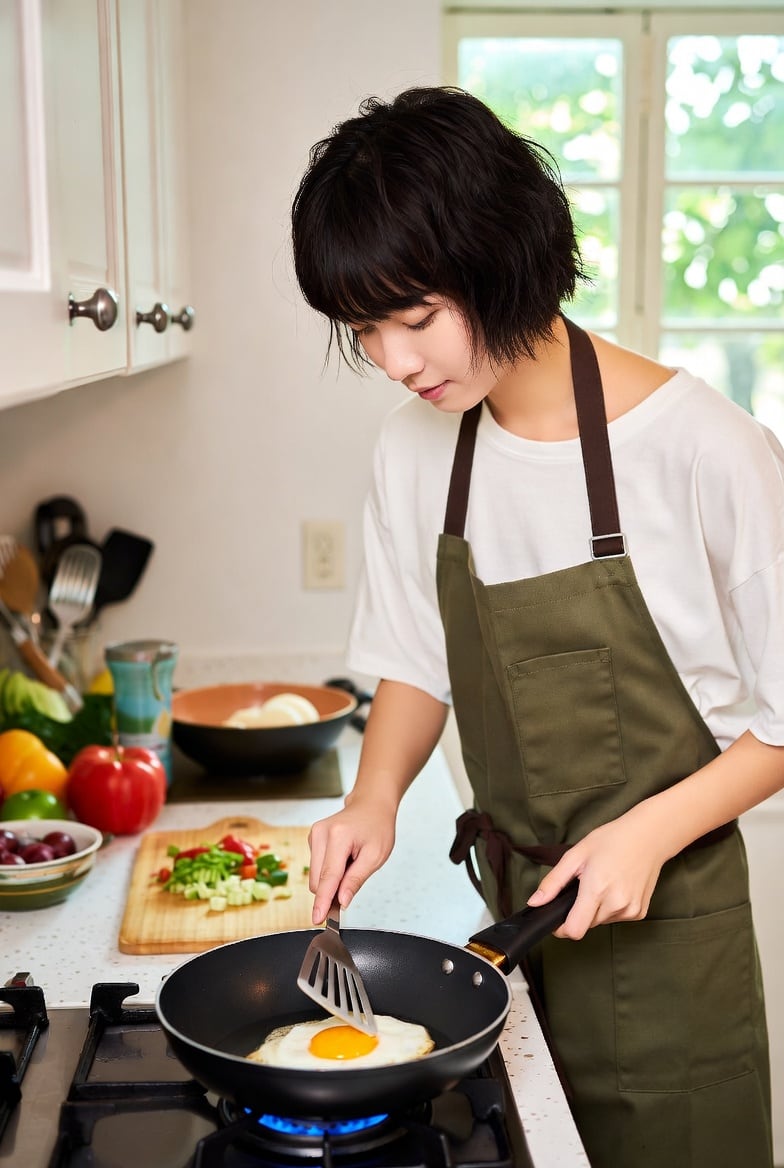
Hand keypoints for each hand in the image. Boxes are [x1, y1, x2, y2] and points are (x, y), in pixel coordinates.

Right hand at [307, 796, 395, 923]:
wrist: (371, 805)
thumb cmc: (377, 826)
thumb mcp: (376, 856)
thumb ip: (356, 880)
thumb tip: (341, 901)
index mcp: (338, 837)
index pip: (328, 877)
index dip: (323, 901)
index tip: (318, 918)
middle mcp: (321, 833)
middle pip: (317, 880)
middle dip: (331, 891)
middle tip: (352, 885)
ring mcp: (314, 834)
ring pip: (314, 876)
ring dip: (331, 880)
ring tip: (351, 864)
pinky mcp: (312, 838)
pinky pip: (316, 867)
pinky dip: (329, 871)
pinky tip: (343, 859)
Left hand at [526, 810, 669, 939]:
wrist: (648, 837)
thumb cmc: (612, 840)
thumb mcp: (576, 855)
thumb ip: (553, 882)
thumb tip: (534, 903)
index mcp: (597, 889)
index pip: (574, 930)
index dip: (561, 927)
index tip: (557, 916)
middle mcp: (616, 904)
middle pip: (586, 925)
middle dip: (579, 910)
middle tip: (585, 884)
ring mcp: (630, 911)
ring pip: (600, 922)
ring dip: (595, 909)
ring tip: (602, 882)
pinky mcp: (640, 913)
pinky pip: (616, 918)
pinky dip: (611, 907)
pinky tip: (616, 887)